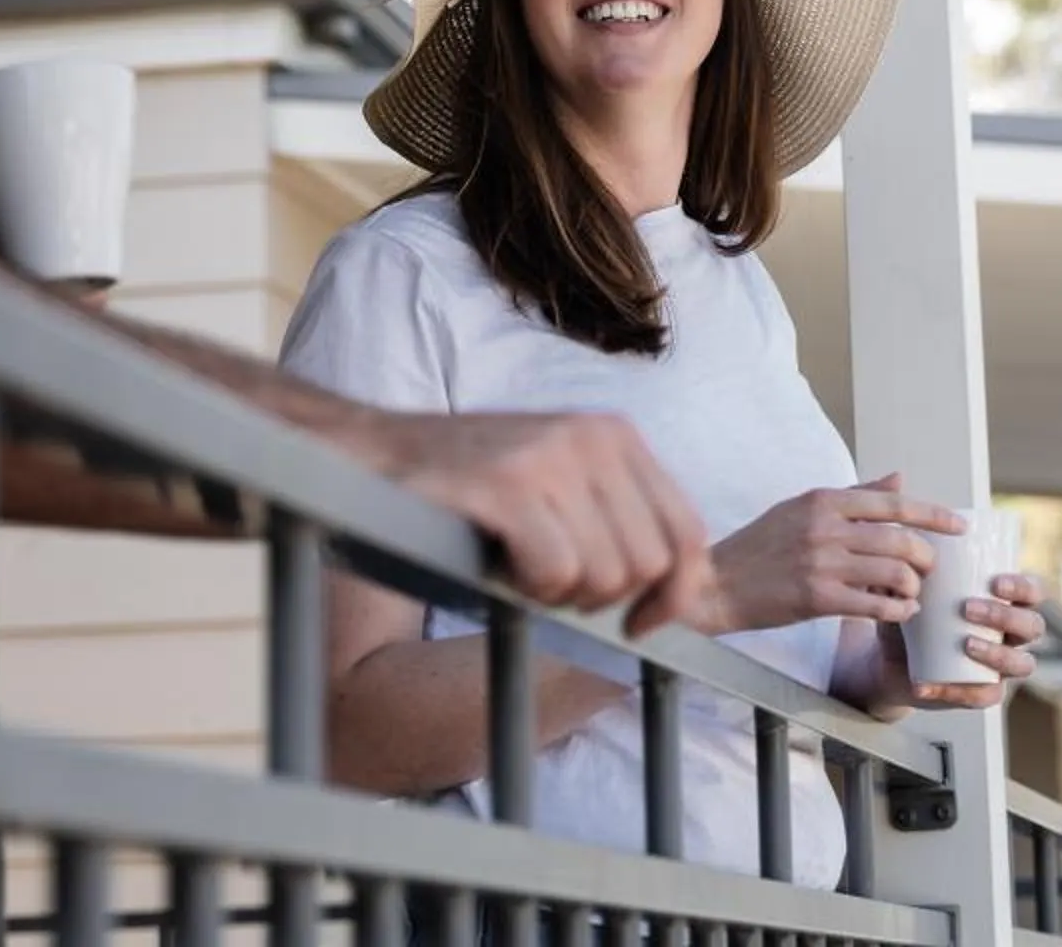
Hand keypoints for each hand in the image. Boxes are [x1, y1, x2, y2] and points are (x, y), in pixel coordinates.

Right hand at [353, 409, 712, 634]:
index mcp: (616, 435)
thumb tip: (681, 596)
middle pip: (649, 564)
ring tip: (518, 565)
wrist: (374, 452)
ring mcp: (550, 456)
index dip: (675, 597)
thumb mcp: (563, 485)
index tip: (641, 625)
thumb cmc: (472, 487)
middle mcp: (593, 436)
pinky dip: (527, 588)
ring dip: (558, 594)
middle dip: (603, 599)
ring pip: (605, 574)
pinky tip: (498, 563)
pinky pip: (556, 571)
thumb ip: (620, 522)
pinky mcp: (507, 483)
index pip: (688, 533)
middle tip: (550, 583)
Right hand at [696, 474, 968, 635]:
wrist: (717, 583)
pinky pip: (876, 605)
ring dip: (913, 587)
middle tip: (930, 569)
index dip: (933, 514)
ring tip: (911, 593)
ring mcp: (821, 563)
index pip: (893, 504)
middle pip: (901, 540)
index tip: (960, 525)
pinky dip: (897, 611)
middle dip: (926, 558)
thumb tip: (900, 479)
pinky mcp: (817, 598)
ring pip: (894, 573)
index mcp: (824, 500)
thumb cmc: (762, 545)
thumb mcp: (802, 508)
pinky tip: (900, 613)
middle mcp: (825, 527)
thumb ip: (854, 495)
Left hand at [880, 569, 1046, 710]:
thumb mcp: (904, 592)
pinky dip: (957, 692)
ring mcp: (1001, 666)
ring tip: (966, 644)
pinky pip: (985, 696)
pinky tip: (927, 685)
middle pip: (1033, 626)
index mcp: (1003, 602)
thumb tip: (900, 555)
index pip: (1033, 591)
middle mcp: (1011, 634)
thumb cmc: (909, 614)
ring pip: (1022, 664)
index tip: (995, 583)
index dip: (1023, 587)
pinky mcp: (982, 692)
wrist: (888, 660)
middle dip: (1006, 616)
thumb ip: (901, 573)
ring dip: (997, 653)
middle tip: (968, 608)